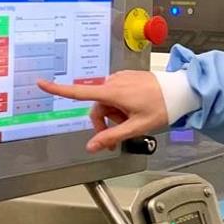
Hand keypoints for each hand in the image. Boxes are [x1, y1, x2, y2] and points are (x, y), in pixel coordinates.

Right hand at [37, 70, 167, 152]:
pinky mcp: (128, 76)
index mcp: (113, 92)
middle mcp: (114, 81)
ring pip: (107, 100)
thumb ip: (112, 137)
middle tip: (122, 131)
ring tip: (134, 117)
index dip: (58, 89)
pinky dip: (121, 103)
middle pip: (96, 105)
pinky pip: (116, 92)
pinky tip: (136, 108)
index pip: (80, 92)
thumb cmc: (162, 107)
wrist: (181, 91)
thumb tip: (92, 147)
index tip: (41, 83)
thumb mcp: (137, 127)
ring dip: (115, 112)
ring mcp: (122, 77)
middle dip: (105, 120)